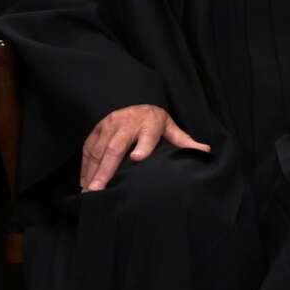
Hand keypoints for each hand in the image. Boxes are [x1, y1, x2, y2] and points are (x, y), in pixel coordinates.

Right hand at [80, 104, 209, 190]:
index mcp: (149, 124)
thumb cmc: (153, 119)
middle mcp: (126, 124)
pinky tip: (84, 182)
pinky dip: (85, 166)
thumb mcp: (170, 126)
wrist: (133, 97)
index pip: (147, 136)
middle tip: (98, 190)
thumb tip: (206, 151)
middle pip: (115, 148)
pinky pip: (88, 149)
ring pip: (98, 150)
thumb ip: (184, 141)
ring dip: (92, 172)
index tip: (137, 159)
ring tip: (89, 192)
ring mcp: (108, 126)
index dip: (143, 147)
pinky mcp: (96, 129)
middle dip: (106, 170)